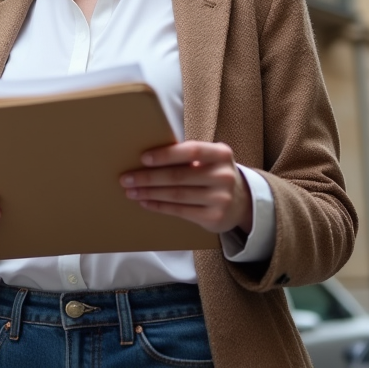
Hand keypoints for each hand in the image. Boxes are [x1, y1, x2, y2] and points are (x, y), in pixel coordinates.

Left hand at [119, 141, 252, 233]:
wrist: (242, 202)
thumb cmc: (215, 174)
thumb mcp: (211, 159)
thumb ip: (188, 156)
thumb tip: (147, 157)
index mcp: (221, 154)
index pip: (192, 151)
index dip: (166, 154)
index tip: (143, 158)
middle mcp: (223, 176)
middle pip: (179, 176)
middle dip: (148, 177)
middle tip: (126, 178)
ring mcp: (220, 199)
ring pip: (176, 195)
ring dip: (149, 193)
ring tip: (131, 191)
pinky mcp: (214, 218)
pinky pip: (180, 211)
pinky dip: (159, 206)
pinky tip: (145, 202)